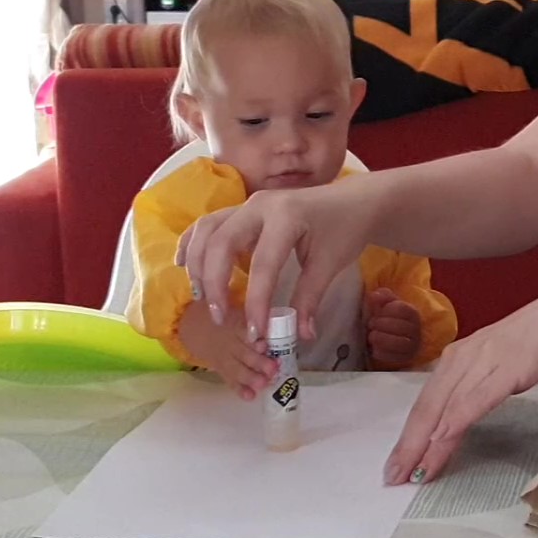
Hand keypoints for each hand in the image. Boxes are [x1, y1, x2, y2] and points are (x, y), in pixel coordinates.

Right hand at [177, 177, 375, 346]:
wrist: (353, 201)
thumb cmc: (343, 230)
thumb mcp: (330, 264)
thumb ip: (310, 299)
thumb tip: (300, 335)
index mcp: (286, 216)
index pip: (263, 264)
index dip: (257, 301)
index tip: (257, 333)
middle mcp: (260, 206)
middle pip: (221, 241)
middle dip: (214, 282)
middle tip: (221, 317)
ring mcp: (247, 205)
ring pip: (207, 230)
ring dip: (199, 264)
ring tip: (203, 297)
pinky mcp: (241, 209)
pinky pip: (207, 224)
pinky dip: (192, 243)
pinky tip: (184, 265)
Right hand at [177, 307, 274, 400]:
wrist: (190, 323)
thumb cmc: (221, 310)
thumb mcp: (231, 302)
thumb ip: (249, 309)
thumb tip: (270, 306)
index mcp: (232, 321)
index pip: (242, 330)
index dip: (252, 338)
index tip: (263, 344)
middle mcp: (228, 341)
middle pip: (243, 352)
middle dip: (258, 362)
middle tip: (272, 369)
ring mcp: (224, 356)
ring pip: (237, 368)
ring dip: (250, 377)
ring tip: (262, 384)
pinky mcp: (220, 367)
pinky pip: (229, 378)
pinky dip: (239, 388)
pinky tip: (249, 397)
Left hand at [364, 289, 423, 368]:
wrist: (399, 337)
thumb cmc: (391, 318)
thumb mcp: (388, 304)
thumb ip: (382, 297)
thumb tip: (374, 296)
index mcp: (412, 313)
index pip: (402, 309)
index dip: (387, 310)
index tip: (377, 312)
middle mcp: (416, 330)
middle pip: (400, 326)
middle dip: (381, 324)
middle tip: (371, 324)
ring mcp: (412, 345)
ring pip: (399, 343)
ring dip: (381, 338)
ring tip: (371, 336)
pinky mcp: (405, 359)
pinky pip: (393, 358)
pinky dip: (381, 352)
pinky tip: (373, 348)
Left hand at [383, 284, 537, 485]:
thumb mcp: (503, 362)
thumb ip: (481, 384)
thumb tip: (462, 415)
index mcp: (461, 354)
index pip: (427, 400)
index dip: (410, 434)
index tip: (398, 464)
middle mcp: (466, 354)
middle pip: (428, 405)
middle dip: (409, 444)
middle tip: (393, 477)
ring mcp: (487, 359)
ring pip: (447, 405)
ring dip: (427, 441)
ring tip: (415, 471)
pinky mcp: (510, 365)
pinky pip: (478, 398)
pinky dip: (458, 419)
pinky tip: (443, 439)